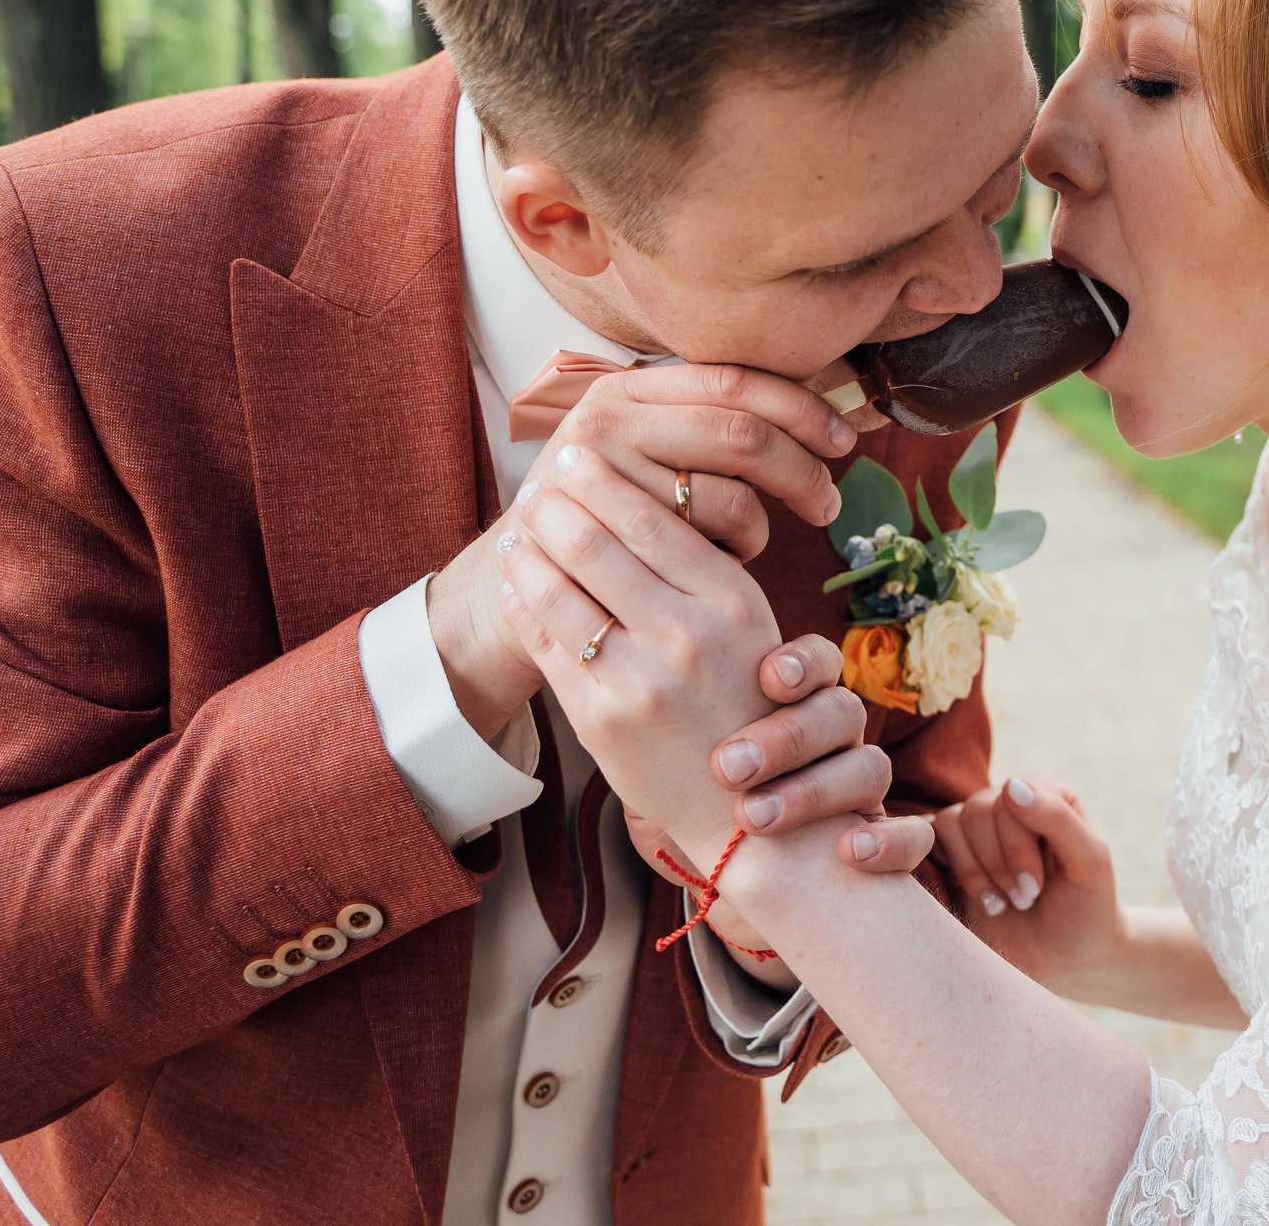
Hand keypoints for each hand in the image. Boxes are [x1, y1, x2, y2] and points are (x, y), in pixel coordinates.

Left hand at [428, 362, 859, 736]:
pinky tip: (518, 583)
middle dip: (556, 504)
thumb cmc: (749, 705)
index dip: (605, 482)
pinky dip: (525, 604)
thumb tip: (639, 505)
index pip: (652, 519)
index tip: (579, 456)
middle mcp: (686, 636)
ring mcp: (638, 680)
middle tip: (535, 481)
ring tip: (517, 527)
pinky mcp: (598, 719)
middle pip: (597, 545)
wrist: (744, 810)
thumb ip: (701, 571)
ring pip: (560, 590)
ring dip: (529, 549)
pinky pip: (547, 644)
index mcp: (731, 601)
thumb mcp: (751, 629)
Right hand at [934, 776, 1126, 997]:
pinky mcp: (950, 859)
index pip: (1011, 796)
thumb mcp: (1089, 863)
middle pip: (978, 810)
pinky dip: (945, 874)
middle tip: (1022, 900)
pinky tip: (973, 901)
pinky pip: (923, 843)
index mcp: (1045, 794)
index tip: (1035, 888)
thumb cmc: (1084, 909)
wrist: (1064, 960)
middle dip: (998, 864)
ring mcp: (976, 831)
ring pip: (949, 823)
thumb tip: (1011, 785)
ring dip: (973, 873)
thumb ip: (1058, 819)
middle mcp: (1008, 804)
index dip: (1018, 845)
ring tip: (1000, 906)